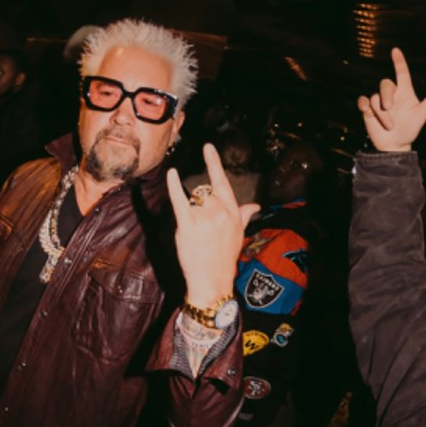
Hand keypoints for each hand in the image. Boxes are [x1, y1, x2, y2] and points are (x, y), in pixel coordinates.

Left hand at [167, 143, 258, 307]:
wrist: (213, 280)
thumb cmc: (225, 257)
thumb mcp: (239, 234)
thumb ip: (244, 215)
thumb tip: (255, 207)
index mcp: (232, 211)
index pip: (222, 181)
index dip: (214, 163)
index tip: (207, 147)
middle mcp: (220, 210)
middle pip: (202, 193)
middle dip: (199, 207)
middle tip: (203, 231)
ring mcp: (204, 217)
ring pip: (191, 201)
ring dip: (190, 213)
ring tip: (197, 235)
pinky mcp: (188, 225)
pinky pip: (179, 200)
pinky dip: (174, 186)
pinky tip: (172, 173)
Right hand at [357, 48, 425, 151]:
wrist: (395, 145)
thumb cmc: (410, 129)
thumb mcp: (421, 115)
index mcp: (404, 92)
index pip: (401, 73)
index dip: (399, 62)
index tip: (395, 50)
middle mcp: (391, 95)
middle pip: (385, 83)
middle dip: (386, 95)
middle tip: (389, 108)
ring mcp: (379, 102)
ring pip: (375, 97)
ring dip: (381, 113)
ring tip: (388, 125)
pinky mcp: (368, 109)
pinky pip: (363, 101)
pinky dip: (365, 106)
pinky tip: (368, 113)